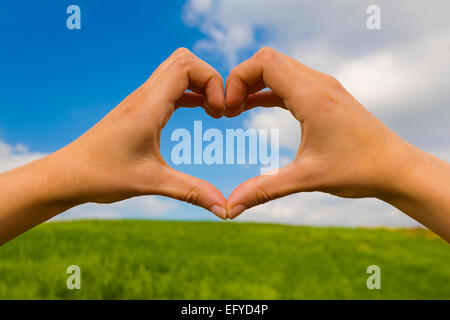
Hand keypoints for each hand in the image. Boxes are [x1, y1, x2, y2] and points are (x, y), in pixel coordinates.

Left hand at [58, 48, 226, 216]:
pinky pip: (170, 87)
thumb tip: (224, 209)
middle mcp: (144, 96)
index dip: (211, 81)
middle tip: (219, 110)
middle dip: (210, 79)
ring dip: (200, 85)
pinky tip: (199, 111)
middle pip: (184, 60)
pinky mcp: (139, 109)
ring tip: (213, 112)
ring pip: (176, 70)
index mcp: (148, 107)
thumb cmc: (103, 176)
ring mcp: (140, 100)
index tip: (219, 113)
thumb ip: (192, 192)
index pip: (186, 66)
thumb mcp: (152, 183)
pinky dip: (190, 93)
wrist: (69, 174)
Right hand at [224, 47, 449, 240]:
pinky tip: (255, 106)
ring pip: (278, 68)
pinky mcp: (326, 96)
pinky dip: (268, 90)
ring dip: (254, 83)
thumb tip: (229, 208)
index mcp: (312, 96)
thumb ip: (263, 190)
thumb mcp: (306, 179)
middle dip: (241, 79)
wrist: (396, 168)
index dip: (237, 79)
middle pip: (267, 60)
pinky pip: (289, 82)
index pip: (264, 63)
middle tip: (228, 110)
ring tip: (236, 109)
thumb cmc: (358, 170)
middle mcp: (318, 83)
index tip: (228, 109)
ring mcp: (324, 87)